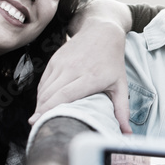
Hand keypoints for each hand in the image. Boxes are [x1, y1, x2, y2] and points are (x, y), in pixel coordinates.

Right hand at [33, 1, 132, 131]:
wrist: (102, 31)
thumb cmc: (113, 61)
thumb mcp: (120, 84)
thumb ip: (122, 110)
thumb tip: (127, 134)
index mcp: (91, 77)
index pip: (65, 95)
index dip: (50, 109)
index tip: (38, 122)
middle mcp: (74, 69)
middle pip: (51, 94)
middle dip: (41, 112)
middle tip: (37, 127)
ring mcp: (62, 63)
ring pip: (44, 88)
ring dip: (40, 105)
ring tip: (39, 119)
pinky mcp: (55, 59)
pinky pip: (43, 81)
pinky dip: (41, 94)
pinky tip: (43, 104)